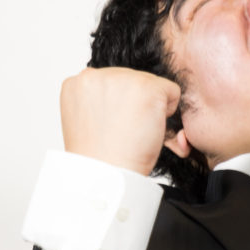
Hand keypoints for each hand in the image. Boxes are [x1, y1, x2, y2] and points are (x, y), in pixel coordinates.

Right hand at [60, 67, 190, 174]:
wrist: (106, 175)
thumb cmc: (99, 158)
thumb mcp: (90, 122)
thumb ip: (103, 102)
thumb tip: (127, 98)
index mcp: (78, 83)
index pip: (112, 84)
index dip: (119, 107)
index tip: (113, 128)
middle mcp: (95, 74)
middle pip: (132, 80)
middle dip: (135, 105)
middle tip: (125, 134)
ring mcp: (120, 77)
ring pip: (151, 85)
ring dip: (150, 108)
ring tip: (135, 133)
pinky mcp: (145, 85)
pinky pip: (172, 92)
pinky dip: (169, 112)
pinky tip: (149, 129)